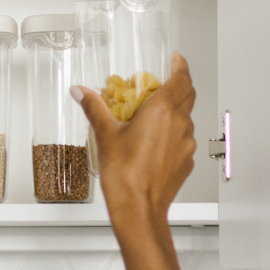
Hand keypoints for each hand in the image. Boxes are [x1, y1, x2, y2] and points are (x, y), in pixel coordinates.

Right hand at [73, 52, 196, 229]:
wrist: (139, 210)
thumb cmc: (125, 176)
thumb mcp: (105, 136)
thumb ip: (94, 109)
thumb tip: (82, 92)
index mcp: (162, 111)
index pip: (181, 77)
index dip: (180, 65)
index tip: (175, 59)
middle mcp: (179, 124)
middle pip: (188, 94)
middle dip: (178, 84)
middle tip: (161, 83)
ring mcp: (186, 143)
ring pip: (185, 118)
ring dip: (174, 112)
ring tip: (152, 117)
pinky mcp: (186, 161)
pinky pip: (182, 140)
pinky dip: (172, 134)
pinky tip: (153, 143)